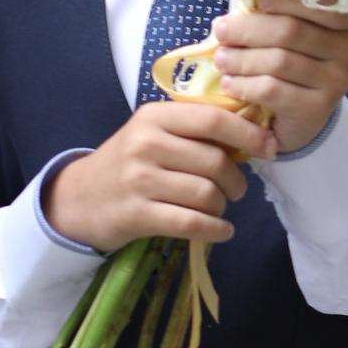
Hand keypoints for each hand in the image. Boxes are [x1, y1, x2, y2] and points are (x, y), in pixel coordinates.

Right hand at [43, 97, 266, 251]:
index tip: (269, 147)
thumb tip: (250, 136)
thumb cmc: (127, 163)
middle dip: (236, 181)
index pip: (214, 119)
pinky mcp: (138, 214)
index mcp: (155, 116)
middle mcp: (146, 144)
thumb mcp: (152, 133)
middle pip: (215, 162)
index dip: (249, 133)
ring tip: (217, 208)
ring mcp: (140, 180)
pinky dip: (215, 229)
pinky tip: (221, 231)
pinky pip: (191, 223)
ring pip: (206, 194)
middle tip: (236, 189)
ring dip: (222, 207)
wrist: (79, 198)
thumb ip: (192, 129)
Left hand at [210, 0, 347, 157]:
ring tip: (221, 60)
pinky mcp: (319, 108)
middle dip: (249, 30)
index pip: (319, 2)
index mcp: (344, 22)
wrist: (297, 119)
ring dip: (242, 59)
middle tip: (221, 32)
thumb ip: (275, 14)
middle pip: (291, 31)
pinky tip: (230, 84)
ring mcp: (336, 81)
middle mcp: (347, 50)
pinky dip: (245, 85)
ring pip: (279, 62)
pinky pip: (273, 90)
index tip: (260, 0)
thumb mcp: (288, 34)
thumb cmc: (289, 64)